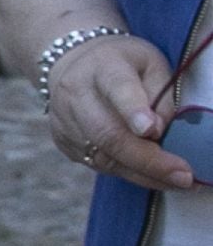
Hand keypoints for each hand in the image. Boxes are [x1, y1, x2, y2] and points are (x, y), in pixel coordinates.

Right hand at [50, 34, 198, 190]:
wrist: (71, 63)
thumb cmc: (121, 64)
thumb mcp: (151, 65)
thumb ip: (161, 95)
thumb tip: (158, 132)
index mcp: (104, 67)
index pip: (117, 88)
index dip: (132, 111)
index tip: (151, 130)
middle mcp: (76, 93)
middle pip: (108, 133)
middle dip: (148, 159)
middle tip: (182, 176)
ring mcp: (64, 120)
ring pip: (103, 157)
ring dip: (142, 174)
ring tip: (174, 181)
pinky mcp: (62, 141)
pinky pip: (97, 164)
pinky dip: (127, 172)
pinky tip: (149, 174)